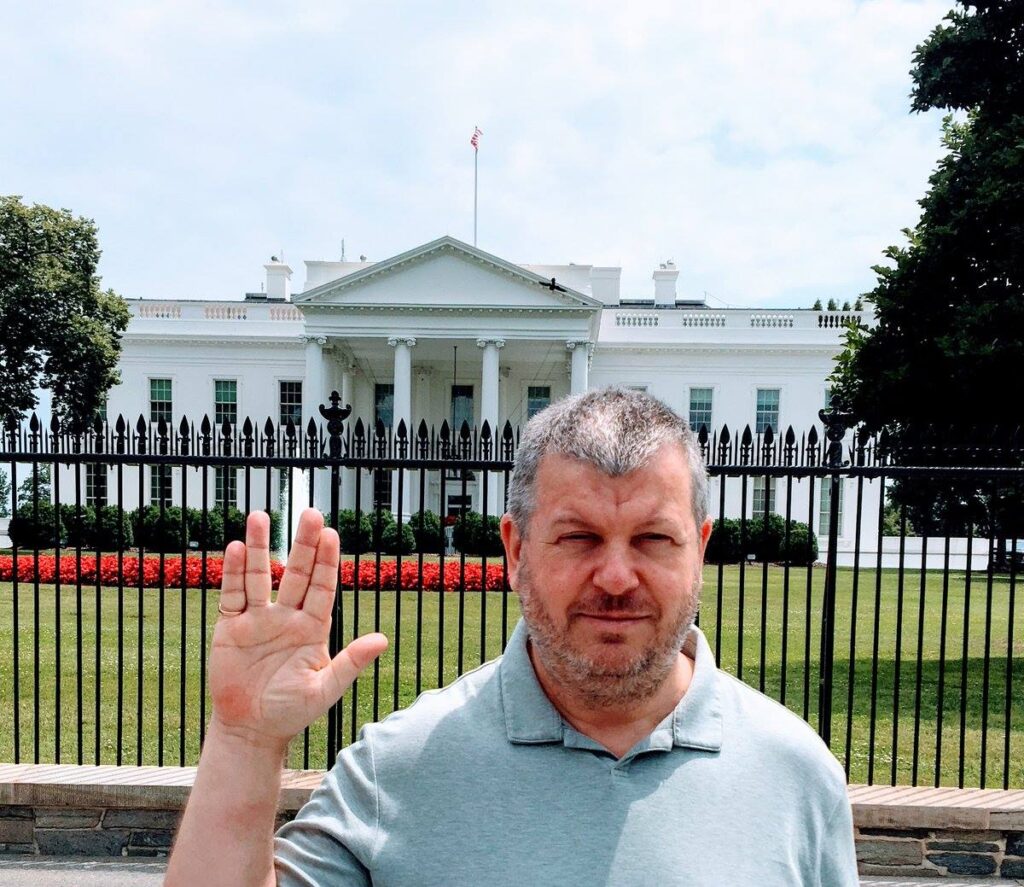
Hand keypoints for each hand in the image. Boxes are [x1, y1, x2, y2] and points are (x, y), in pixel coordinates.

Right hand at [209, 508, 387, 749]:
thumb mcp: (325, 690)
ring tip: (261, 516)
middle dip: (302, 544)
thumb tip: (382, 640)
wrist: (251, 730)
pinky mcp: (230, 627)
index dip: (326, 561)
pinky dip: (233, 573)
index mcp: (312, 627)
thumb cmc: (292, 711)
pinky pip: (232, 595)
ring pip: (260, 576)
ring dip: (260, 547)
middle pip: (296, 573)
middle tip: (309, 513)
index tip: (331, 534)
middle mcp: (287, 616)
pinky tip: (236, 549)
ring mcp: (258, 619)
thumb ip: (350, 663)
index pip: (322, 587)